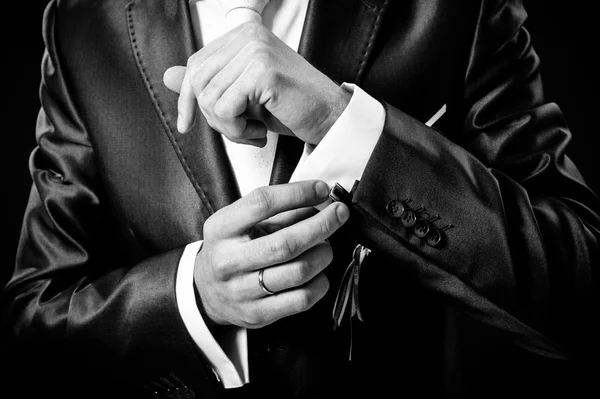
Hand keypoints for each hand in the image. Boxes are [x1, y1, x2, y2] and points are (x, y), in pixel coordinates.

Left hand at [163, 21, 350, 146]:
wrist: (329, 118)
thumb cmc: (292, 107)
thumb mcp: (243, 95)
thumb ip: (209, 83)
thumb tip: (169, 76)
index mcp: (243, 35)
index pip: (196, 64)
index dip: (186, 99)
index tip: (187, 123)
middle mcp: (248, 36)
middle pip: (198, 81)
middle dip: (211, 117)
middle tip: (238, 130)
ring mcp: (255, 50)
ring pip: (209, 98)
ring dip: (228, 127)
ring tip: (252, 131)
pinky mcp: (262, 70)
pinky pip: (224, 107)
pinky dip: (237, 129)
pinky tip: (259, 131)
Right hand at [195, 180, 349, 328]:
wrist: (206, 291)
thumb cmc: (230, 248)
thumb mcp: (241, 221)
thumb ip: (278, 211)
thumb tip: (320, 199)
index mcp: (222, 229)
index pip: (262, 204)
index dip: (297, 193)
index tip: (320, 189)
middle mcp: (229, 261)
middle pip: (286, 243)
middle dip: (322, 225)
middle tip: (340, 213)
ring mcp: (242, 291)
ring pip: (299, 271)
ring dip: (323, 253)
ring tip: (326, 245)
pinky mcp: (258, 314)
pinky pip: (302, 299)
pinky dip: (320, 282)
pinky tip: (319, 272)